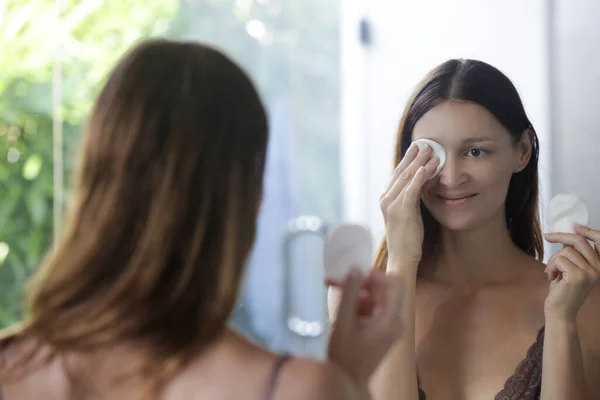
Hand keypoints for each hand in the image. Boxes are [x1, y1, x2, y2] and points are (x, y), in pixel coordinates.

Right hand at [327, 269, 403, 385]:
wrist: (347, 383)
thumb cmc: (345, 356)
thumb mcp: (343, 323)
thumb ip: (350, 294)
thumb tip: (355, 267)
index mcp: (391, 319)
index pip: (395, 284)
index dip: (375, 275)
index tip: (354, 274)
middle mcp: (394, 321)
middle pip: (381, 291)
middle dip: (358, 284)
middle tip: (334, 281)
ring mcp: (388, 327)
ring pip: (373, 299)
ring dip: (353, 295)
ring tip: (333, 295)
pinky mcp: (380, 331)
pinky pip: (370, 310)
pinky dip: (355, 306)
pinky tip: (338, 310)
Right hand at [379, 143, 438, 267]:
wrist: (402, 257)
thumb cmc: (407, 238)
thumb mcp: (407, 213)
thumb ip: (411, 197)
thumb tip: (422, 181)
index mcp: (386, 199)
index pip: (397, 174)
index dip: (407, 160)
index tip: (417, 148)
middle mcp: (385, 199)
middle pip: (400, 172)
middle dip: (414, 157)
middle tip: (425, 144)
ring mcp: (392, 205)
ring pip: (406, 178)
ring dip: (419, 163)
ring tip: (431, 152)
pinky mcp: (401, 211)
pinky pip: (411, 190)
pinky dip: (418, 178)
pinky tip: (426, 168)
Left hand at [543, 224, 599, 321]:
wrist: (560, 312)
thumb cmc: (563, 291)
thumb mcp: (571, 270)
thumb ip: (574, 256)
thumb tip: (566, 237)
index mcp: (599, 266)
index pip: (599, 242)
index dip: (588, 231)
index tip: (574, 226)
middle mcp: (598, 269)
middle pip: (579, 242)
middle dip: (561, 236)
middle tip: (547, 236)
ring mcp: (590, 273)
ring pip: (565, 251)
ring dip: (553, 260)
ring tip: (552, 273)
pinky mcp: (578, 276)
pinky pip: (559, 260)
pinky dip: (551, 267)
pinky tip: (551, 277)